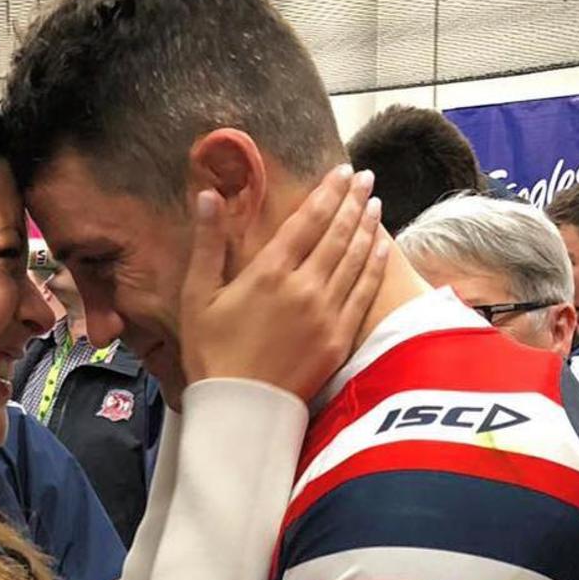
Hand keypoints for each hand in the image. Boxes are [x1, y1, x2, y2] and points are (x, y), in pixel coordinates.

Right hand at [180, 164, 388, 401]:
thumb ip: (208, 242)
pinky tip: (381, 247)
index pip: (308, 219)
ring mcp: (327, 312)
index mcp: (268, 272)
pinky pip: (364, 292)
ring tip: (374, 203)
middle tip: (365, 178)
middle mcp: (304, 286)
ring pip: (355, 258)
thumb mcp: (197, 294)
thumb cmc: (211, 352)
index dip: (327, 191)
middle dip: (352, 200)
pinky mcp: (340, 338)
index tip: (342, 171)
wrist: (240, 408)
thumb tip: (210, 194)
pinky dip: (375, 265)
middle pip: (337, 233)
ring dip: (367, 226)